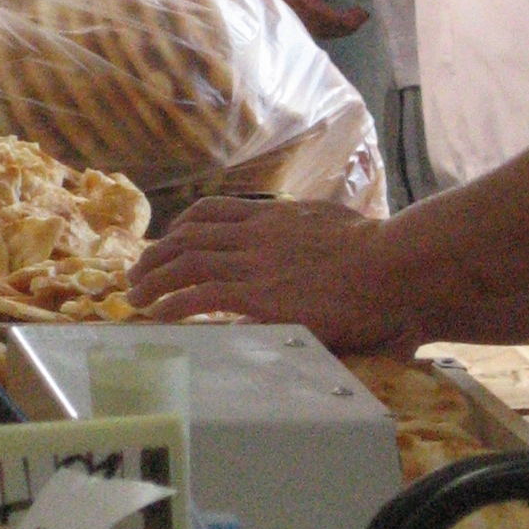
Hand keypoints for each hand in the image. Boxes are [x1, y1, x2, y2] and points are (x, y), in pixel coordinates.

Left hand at [126, 197, 407, 352]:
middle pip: (189, 236)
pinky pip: (200, 297)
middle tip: (137, 273)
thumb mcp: (337, 226)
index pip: (213, 212)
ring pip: (186, 263)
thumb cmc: (383, 253)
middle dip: (156, 254)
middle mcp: (257, 235)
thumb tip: (318, 239)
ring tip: (134, 296)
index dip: (182, 226)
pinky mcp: (258, 296)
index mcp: (275, 218)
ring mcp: (255, 264)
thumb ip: (315, 232)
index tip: (168, 240)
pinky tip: (158, 316)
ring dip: (153, 279)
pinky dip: (172, 304)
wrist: (394, 266)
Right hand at [276, 0, 366, 39]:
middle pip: (308, 22)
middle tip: (360, 18)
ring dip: (334, 27)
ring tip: (357, 18)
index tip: (359, 14)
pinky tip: (348, 16)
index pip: (310, 8)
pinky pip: (313, 16)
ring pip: (310, 23)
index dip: (335, 18)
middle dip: (336, 27)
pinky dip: (331, 21)